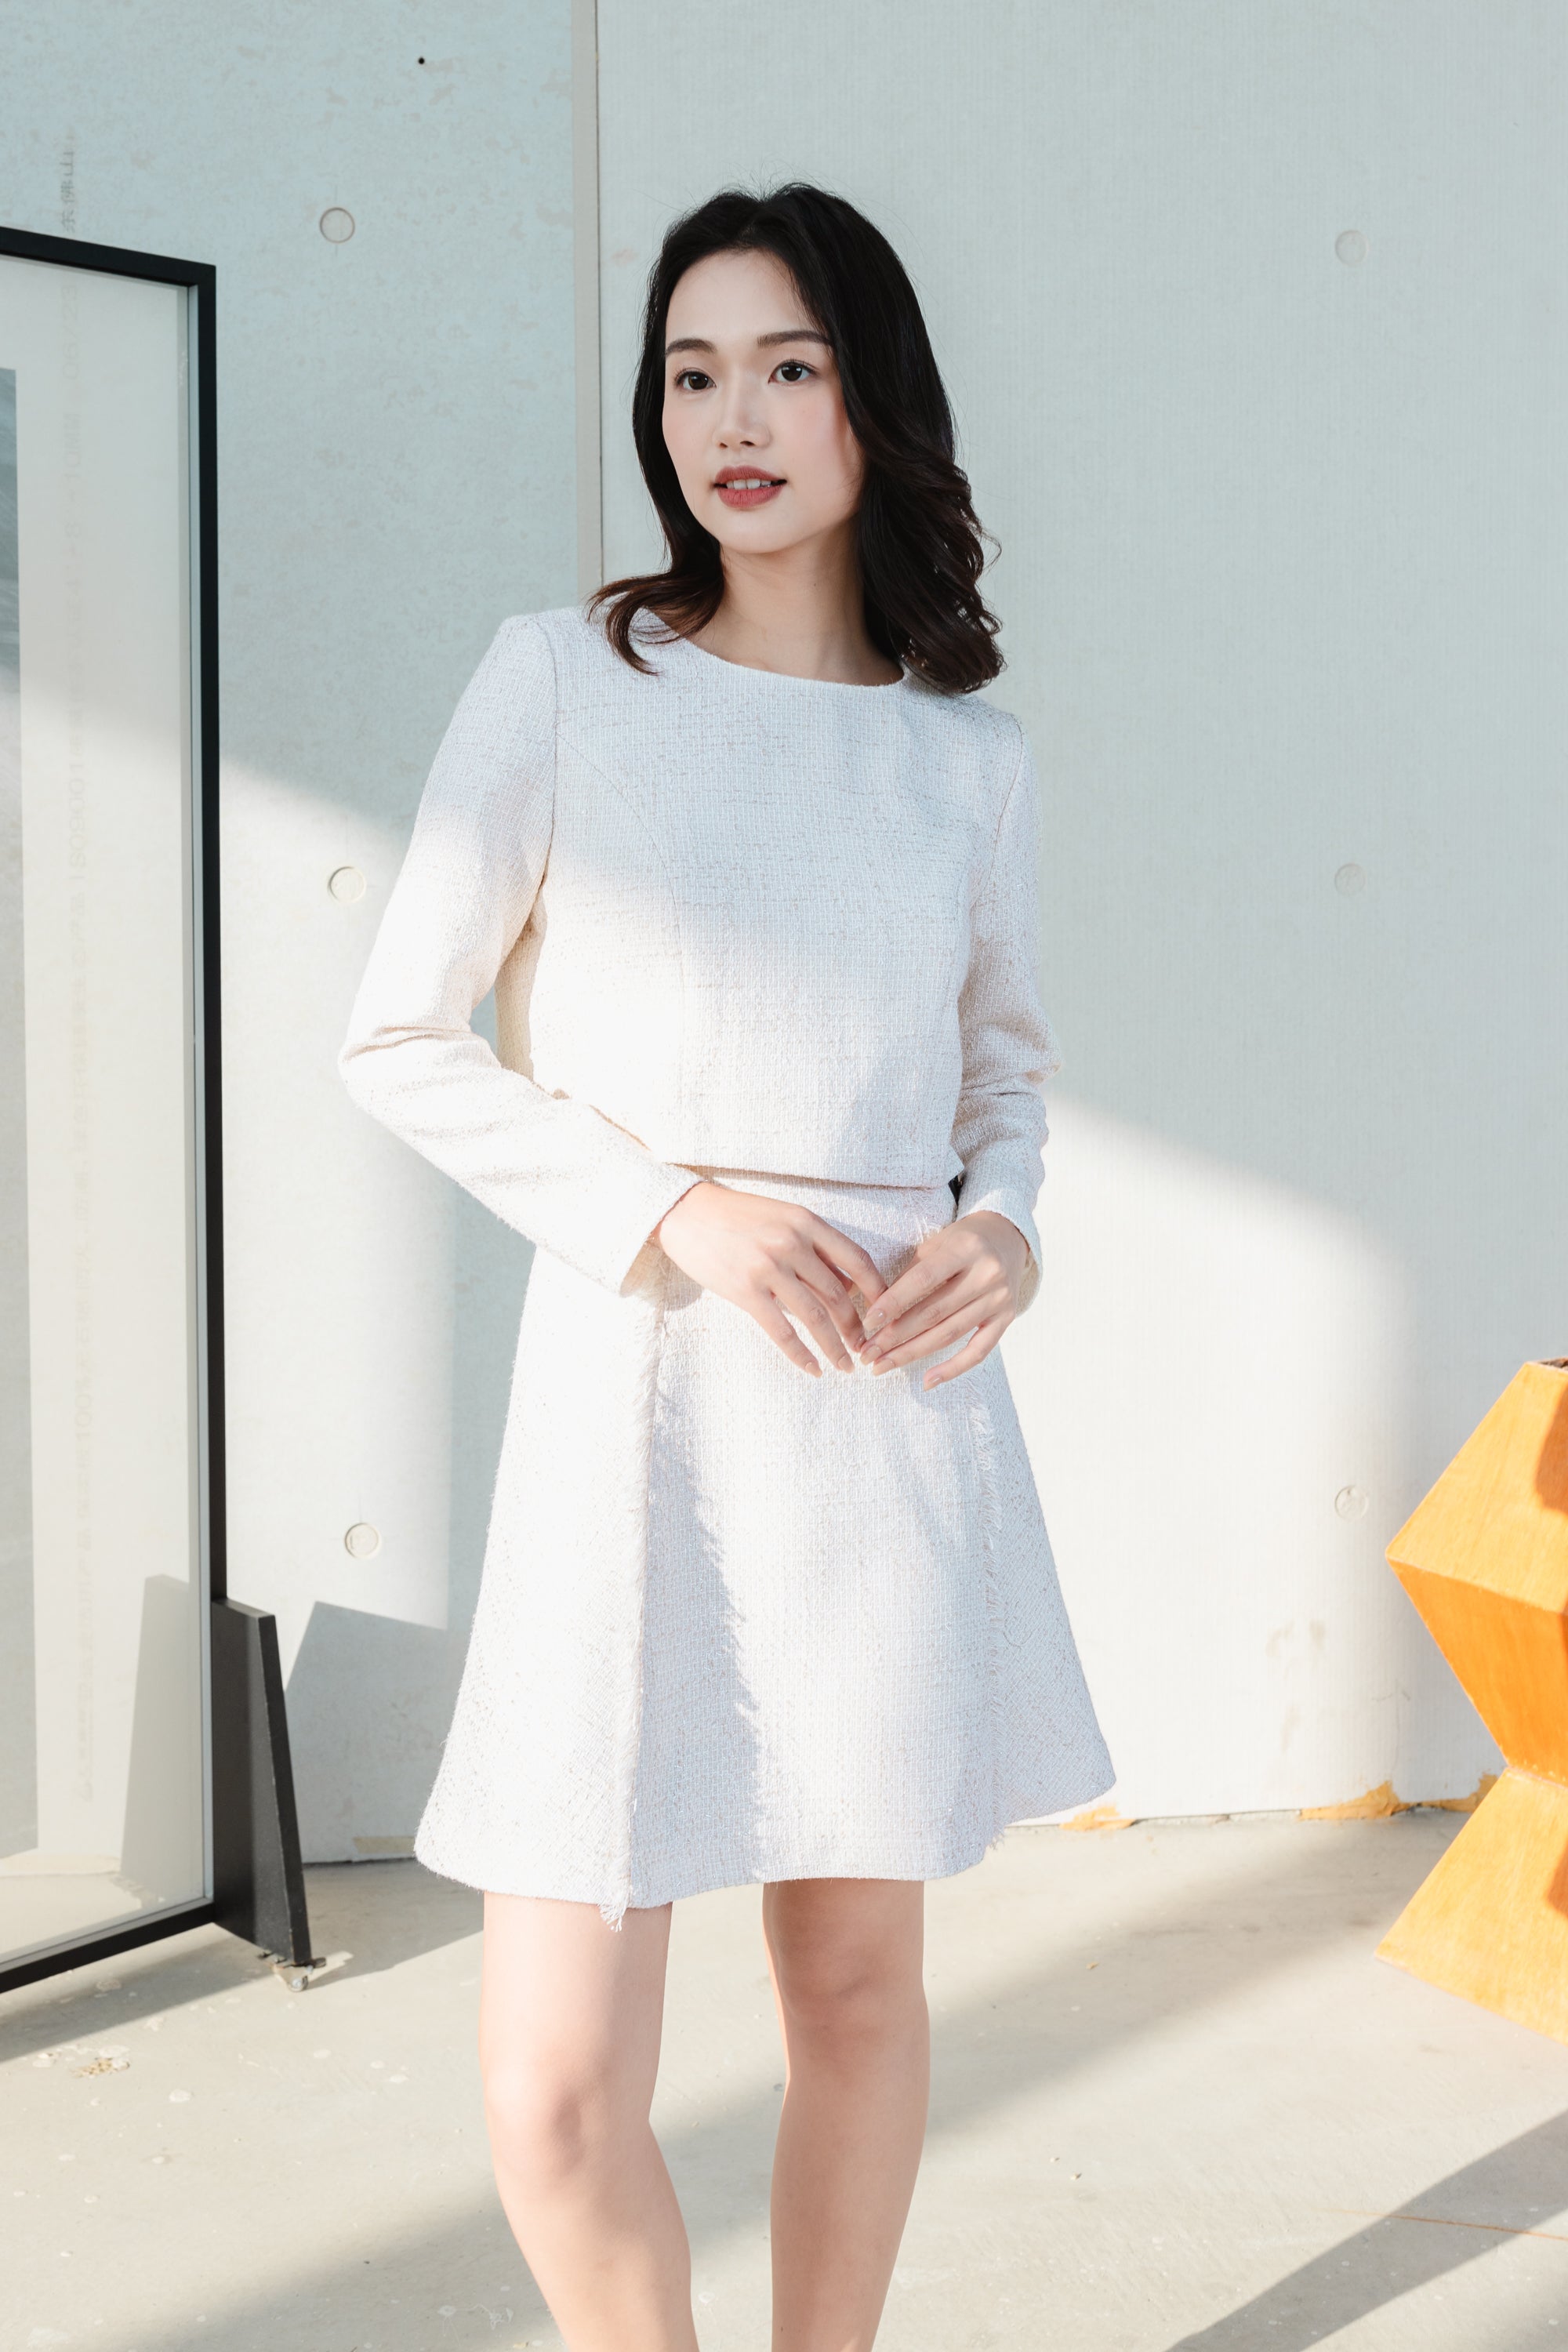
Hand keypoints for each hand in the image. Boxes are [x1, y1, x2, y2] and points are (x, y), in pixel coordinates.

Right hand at [652, 1180, 888, 1377]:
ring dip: (834, 1346)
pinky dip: (801, 1354)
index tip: (885, 1314)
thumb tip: (847, 1285)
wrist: (686, 1213)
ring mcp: (769, 1267)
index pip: (857, 1260)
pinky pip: (781, 1331)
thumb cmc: (737, 1217)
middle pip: (839, 1294)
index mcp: (806, 1222)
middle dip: (856, 1328)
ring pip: (815, 1316)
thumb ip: (814, 1247)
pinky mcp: (746, 1291)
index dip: (878, 1291)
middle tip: (865, 1348)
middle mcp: (792, 1244)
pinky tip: (812, 1368)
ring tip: (845, 1365)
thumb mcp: (783, 1218)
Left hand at [858, 1211, 1030, 1389]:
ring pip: (950, 1334)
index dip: (893, 1302)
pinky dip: (953, 1369)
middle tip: (867, 1353)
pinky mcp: (1007, 1319)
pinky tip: (927, 1380)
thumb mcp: (937, 1244)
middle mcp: (987, 1274)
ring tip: (883, 1365)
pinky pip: (979, 1351)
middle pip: (934, 1313)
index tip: (868, 1322)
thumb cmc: (963, 1242)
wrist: (1008, 1239)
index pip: (922, 1280)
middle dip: (895, 1336)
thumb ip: (912, 1274)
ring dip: (912, 1353)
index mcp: (966, 1248)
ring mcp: (999, 1299)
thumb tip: (878, 1311)